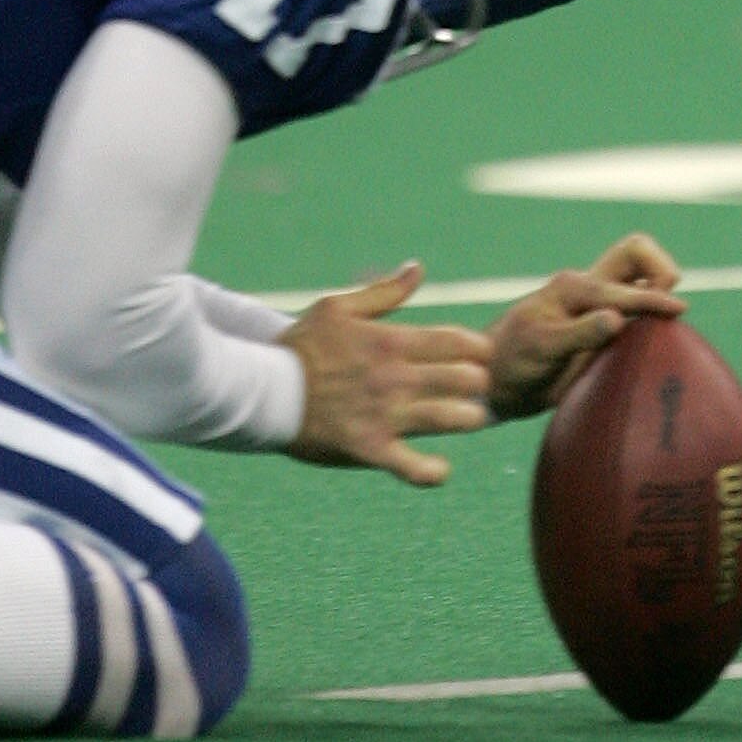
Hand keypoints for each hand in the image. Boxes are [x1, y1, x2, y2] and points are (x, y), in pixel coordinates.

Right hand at [283, 263, 495, 486]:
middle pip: (463, 379)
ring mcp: (385, 416)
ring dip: (470, 419)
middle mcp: (396, 378)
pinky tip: (441, 470)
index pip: (457, 341)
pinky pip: (410, 467)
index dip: (478, 348)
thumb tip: (418, 269)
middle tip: (477, 387)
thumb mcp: (337, 307)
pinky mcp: (369, 450)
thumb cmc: (299, 348)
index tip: (480, 355)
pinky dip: (431, 472)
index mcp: (392, 342)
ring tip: (473, 418)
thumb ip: (383, 292)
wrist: (262, 393)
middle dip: (478, 382)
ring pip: (449, 419)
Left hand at [484, 233, 686, 421]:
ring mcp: (594, 298)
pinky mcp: (598, 314)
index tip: (678, 310)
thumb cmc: (514, 364)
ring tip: (665, 311)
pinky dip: (650, 300)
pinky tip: (655, 327)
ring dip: (656, 281)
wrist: (496, 379)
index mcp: (573, 288)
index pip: (623, 289)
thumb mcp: (542, 350)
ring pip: (636, 268)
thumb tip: (617, 319)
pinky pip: (633, 293)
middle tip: (667, 302)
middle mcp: (587, 285)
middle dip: (658, 266)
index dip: (652, 300)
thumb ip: (579, 333)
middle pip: (635, 252)